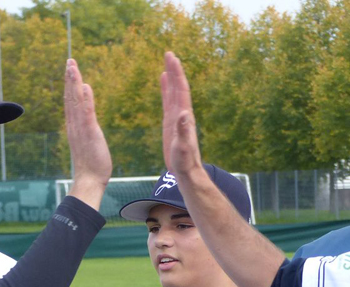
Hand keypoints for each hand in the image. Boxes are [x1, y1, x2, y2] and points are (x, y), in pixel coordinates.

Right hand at [64, 59, 111, 208]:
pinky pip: (86, 114)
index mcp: (75, 126)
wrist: (88, 181)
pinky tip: (86, 87)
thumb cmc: (92, 163)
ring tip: (72, 66)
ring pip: (76, 102)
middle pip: (71, 98)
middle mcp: (74, 125)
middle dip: (70, 79)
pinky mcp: (89, 134)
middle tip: (70, 61)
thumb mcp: (90, 139)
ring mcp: (80, 129)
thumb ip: (87, 121)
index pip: (72, 102)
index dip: (71, 84)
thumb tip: (87, 104)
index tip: (70, 68)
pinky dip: (85, 100)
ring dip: (74, 84)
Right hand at [161, 52, 203, 178]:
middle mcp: (181, 113)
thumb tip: (183, 113)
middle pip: (177, 87)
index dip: (177, 74)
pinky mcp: (170, 123)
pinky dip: (166, 89)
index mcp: (184, 116)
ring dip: (170, 77)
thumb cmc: (184, 161)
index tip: (172, 58)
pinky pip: (168, 101)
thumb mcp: (183, 147)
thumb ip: (183, 131)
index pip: (181, 90)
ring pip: (173, 92)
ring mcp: (176, 117)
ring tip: (167, 62)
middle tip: (168, 53)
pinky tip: (164, 81)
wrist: (186, 171)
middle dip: (174, 70)